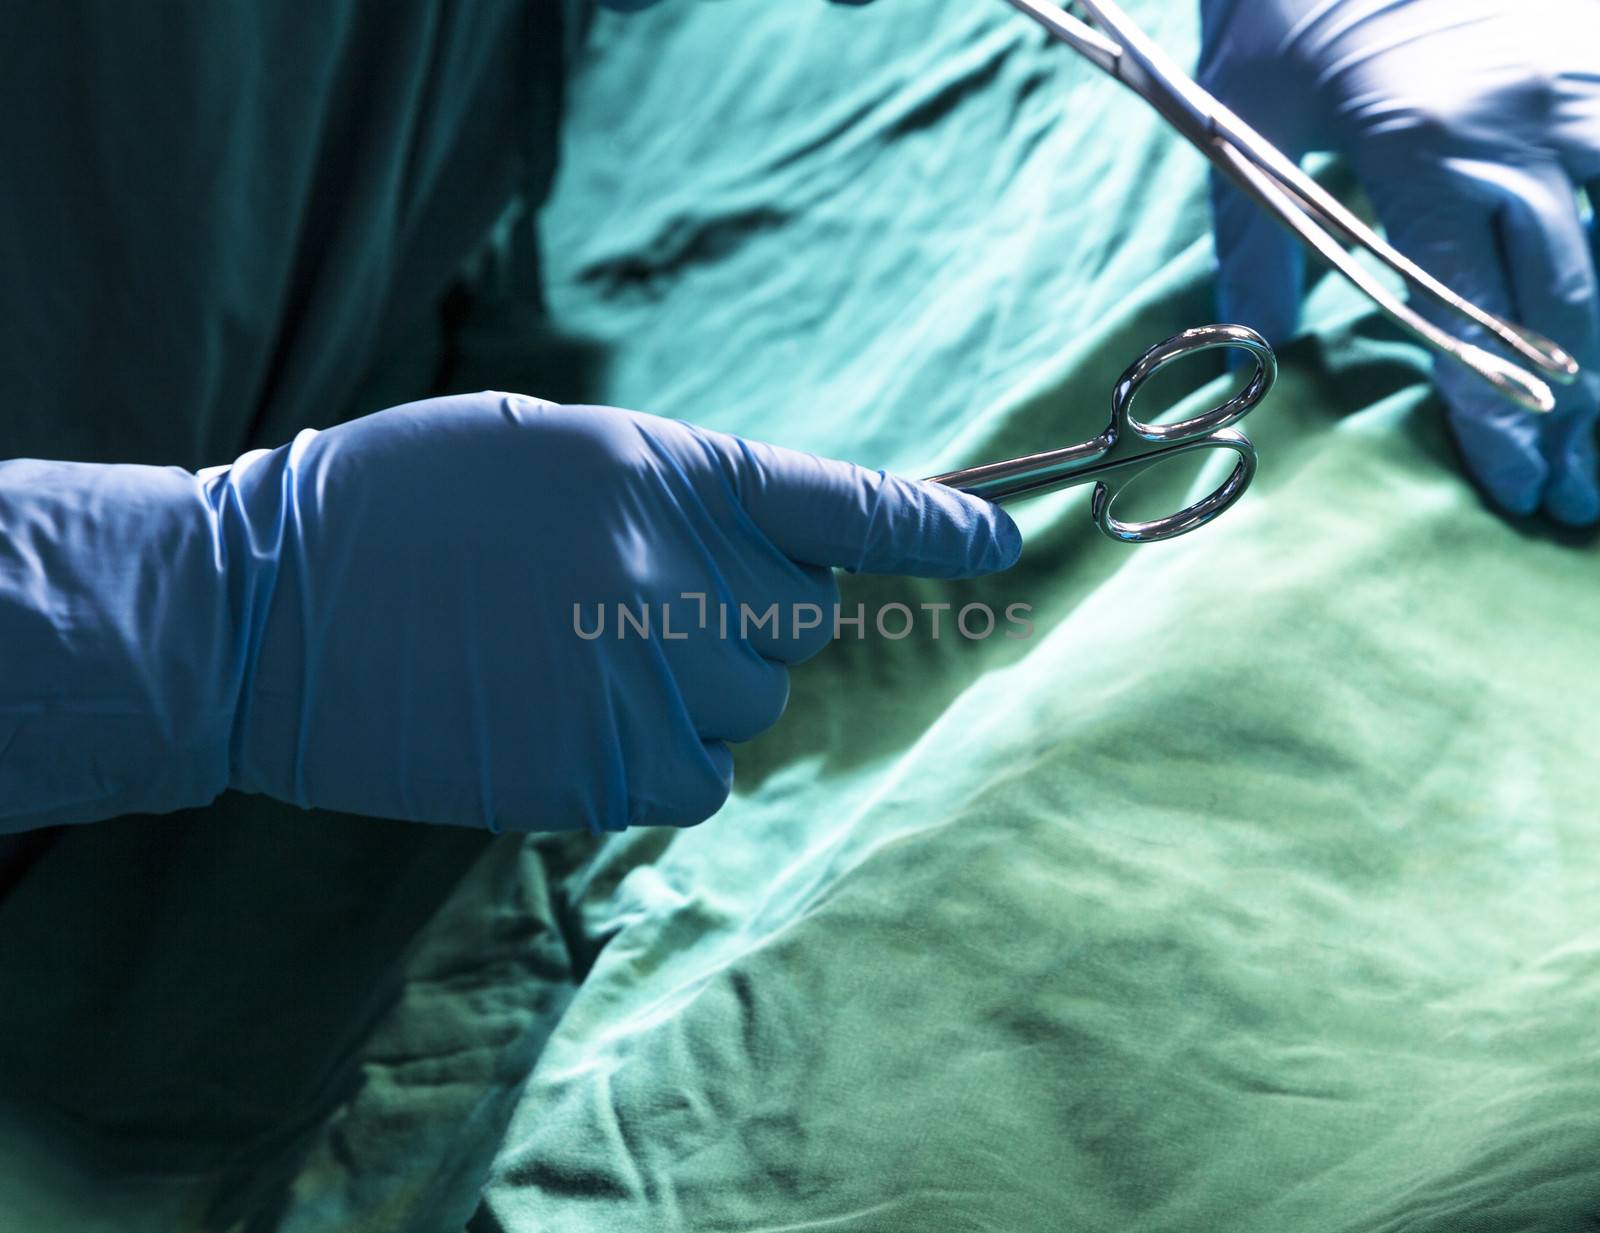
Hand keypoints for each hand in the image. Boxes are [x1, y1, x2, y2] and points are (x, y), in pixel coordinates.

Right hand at [221, 394, 1017, 832]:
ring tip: (565, 653)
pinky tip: (564, 718)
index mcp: (673, 475)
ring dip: (686, 684)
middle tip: (623, 596)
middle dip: (739, 609)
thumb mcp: (556, 453)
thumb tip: (766, 559)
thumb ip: (678, 496)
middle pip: (797, 620)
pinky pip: (699, 777)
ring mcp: (651, 685)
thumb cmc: (403, 503)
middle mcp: (683, 579)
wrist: (272, 607)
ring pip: (746, 702)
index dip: (933, 526)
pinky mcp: (610, 775)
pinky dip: (654, 756)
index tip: (1003, 542)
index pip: (847, 505)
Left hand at [1199, 0, 1599, 524]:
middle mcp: (1525, 127)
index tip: (1517, 490)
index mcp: (1424, 150)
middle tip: (1579, 501)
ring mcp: (1588, 85)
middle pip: (1576, 307)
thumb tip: (1259, 351)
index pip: (1471, 319)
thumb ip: (1257, 239)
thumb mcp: (1250, 114)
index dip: (1498, 419)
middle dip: (1580, 419)